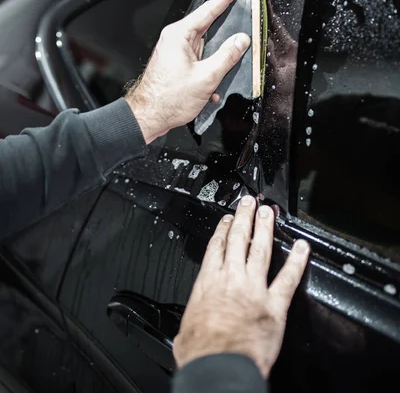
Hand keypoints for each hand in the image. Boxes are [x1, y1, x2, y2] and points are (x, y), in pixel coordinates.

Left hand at [126, 0, 249, 143]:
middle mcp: (176, 40)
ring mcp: (176, 51)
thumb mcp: (206, 77)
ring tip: (225, 67)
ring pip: (206, 45)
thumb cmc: (167, 99)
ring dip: (217, 58)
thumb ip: (226, 56)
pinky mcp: (178, 63)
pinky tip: (212, 87)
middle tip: (241, 17)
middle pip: (208, 26)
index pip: (207, 10)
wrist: (148, 116)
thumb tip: (240, 41)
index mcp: (179, 35)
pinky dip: (209, 70)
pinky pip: (200, 59)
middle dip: (225, 27)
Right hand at [173, 196, 309, 377]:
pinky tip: (303, 247)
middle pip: (239, 240)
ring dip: (265, 228)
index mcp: (208, 283)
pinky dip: (297, 260)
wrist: (219, 367)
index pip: (217, 247)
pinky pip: (288, 277)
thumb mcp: (186, 330)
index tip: (227, 219)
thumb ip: (194, 319)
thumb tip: (190, 327)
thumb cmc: (202, 352)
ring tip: (268, 212)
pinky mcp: (274, 304)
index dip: (223, 230)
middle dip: (244, 218)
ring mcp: (254, 288)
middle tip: (249, 203)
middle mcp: (231, 279)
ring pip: (261, 250)